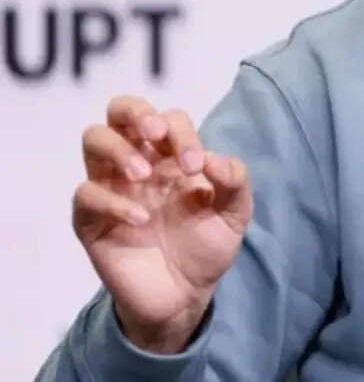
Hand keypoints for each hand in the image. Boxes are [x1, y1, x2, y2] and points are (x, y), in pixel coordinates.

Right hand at [72, 95, 252, 353]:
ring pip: (94, 140)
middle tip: (155, 133)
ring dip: (119, 149)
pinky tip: (141, 219)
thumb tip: (212, 159)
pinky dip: (112, 201)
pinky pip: (85, 194)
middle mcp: (139, 163)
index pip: (167, 118)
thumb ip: (235, 181)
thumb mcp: (235, 213)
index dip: (181, 132)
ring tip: (143, 176)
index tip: (196, 166)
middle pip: (119, 111)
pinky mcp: (91, 220)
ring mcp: (112, 188)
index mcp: (172, 156)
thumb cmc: (207, 246)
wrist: (185, 295)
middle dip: (134, 111)